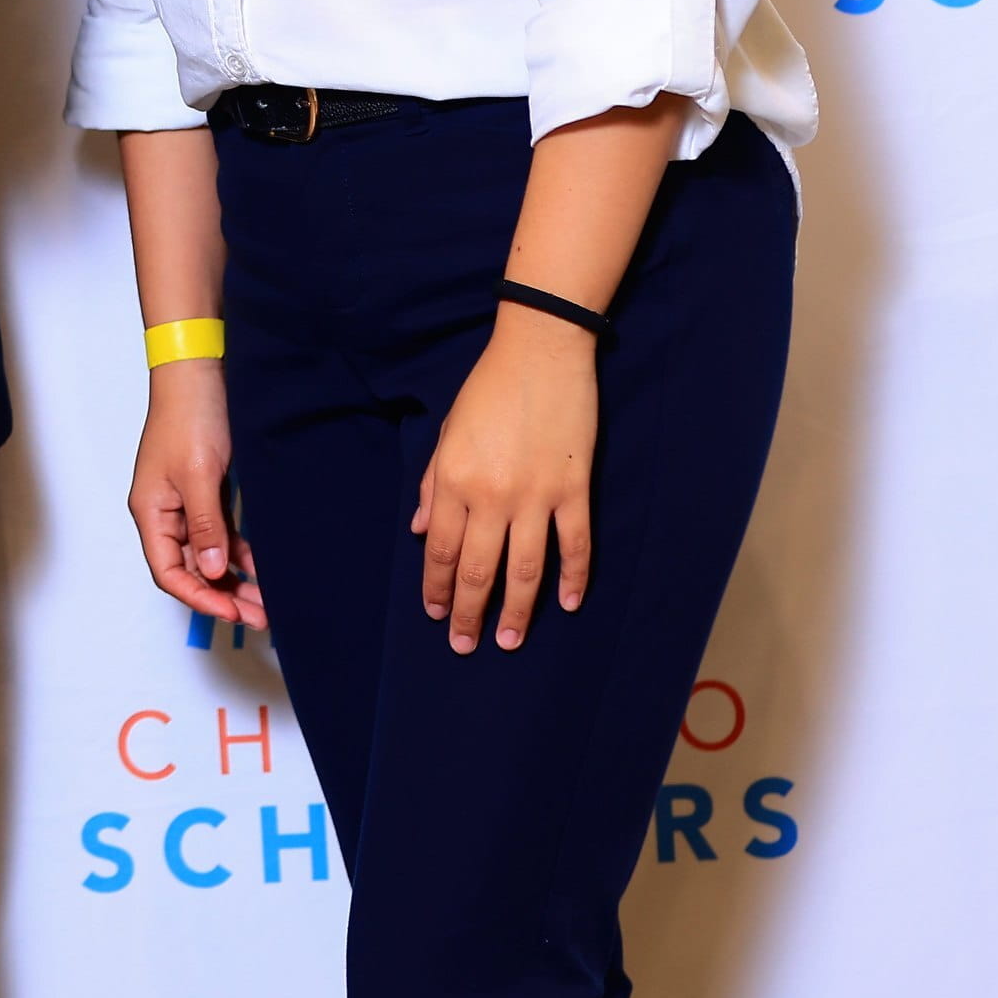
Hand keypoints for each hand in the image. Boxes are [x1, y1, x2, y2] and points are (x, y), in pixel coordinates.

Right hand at [129, 360, 264, 627]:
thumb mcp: (198, 474)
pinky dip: (239, 553)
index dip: (199, 597)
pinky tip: (261, 568)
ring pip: (208, 555)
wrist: (199, 371)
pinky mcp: (205, 492)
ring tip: (266, 602)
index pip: (169, 572)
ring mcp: (185, 503)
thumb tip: (213, 570)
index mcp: (151, 511)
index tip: (233, 612)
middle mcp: (165, 513)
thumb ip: (205, 525)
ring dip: (234, 579)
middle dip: (222, 595)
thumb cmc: (189, 416)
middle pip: (190, 569)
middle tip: (259, 617)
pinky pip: (221, 534)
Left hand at [416, 309, 599, 653]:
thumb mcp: (447, 433)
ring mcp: (537, 496)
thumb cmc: (488, 390)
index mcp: (455, 480)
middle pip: (480, 570)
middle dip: (470, 613)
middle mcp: (492, 496)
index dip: (438, 587)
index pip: (443, 551)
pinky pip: (575, 545)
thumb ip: (434, 485)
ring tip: (509, 640)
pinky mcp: (574, 490)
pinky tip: (569, 604)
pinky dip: (574, 578)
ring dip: (518, 610)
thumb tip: (423, 532)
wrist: (541, 353)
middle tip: (466, 644)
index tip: (437, 614)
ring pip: (526, 569)